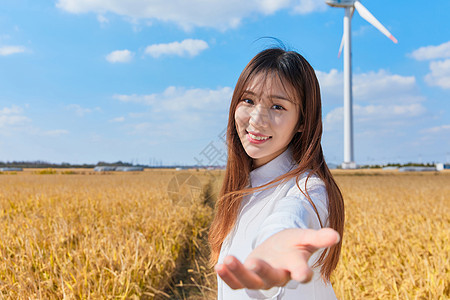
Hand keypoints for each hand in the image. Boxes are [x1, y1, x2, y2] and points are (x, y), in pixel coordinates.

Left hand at [215, 228, 339, 289]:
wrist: (278, 248)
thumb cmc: (293, 243)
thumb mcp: (305, 236)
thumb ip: (318, 237)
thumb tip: (336, 235)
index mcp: (295, 265)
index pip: (301, 271)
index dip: (303, 273)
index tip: (304, 274)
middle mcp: (279, 275)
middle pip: (271, 278)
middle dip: (262, 271)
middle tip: (253, 262)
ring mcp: (262, 278)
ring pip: (251, 282)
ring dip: (238, 272)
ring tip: (227, 260)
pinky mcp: (247, 276)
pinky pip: (237, 282)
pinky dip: (228, 276)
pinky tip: (218, 266)